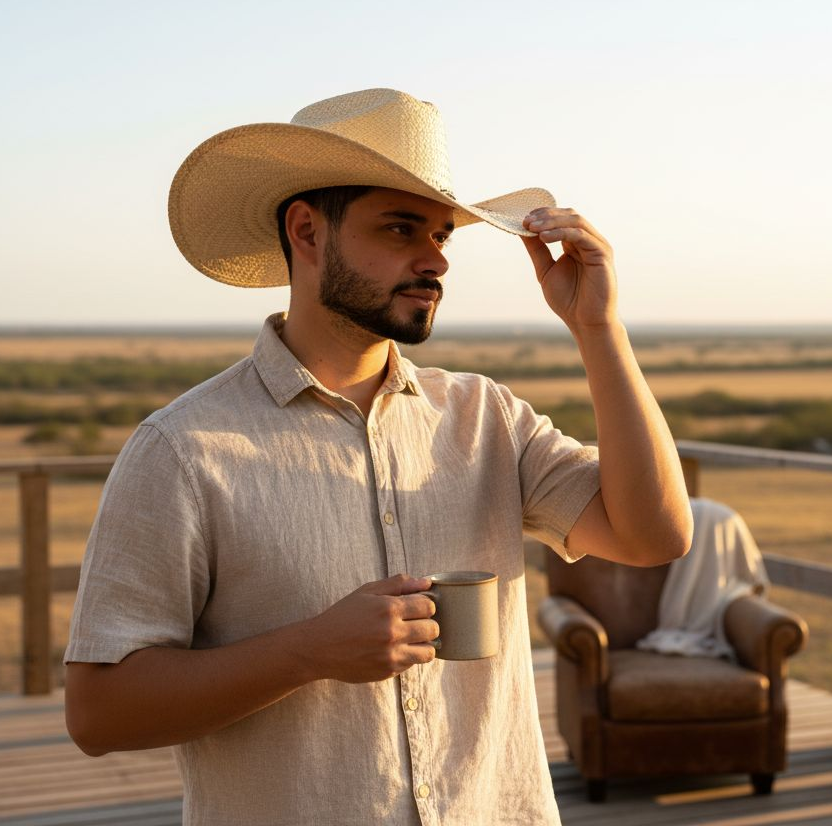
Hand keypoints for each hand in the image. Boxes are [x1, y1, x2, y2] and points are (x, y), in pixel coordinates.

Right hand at [303, 574, 438, 682]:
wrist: (320, 647)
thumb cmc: (343, 616)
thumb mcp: (367, 592)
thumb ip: (398, 584)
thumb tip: (425, 583)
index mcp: (388, 608)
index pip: (428, 606)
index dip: (426, 605)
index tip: (418, 607)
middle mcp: (393, 632)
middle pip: (433, 628)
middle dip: (427, 623)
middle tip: (415, 622)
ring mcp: (391, 654)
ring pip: (429, 651)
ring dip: (424, 643)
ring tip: (412, 638)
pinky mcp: (388, 671)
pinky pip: (412, 664)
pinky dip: (409, 656)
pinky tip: (395, 649)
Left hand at [521, 207, 617, 329]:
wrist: (585, 322)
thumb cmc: (568, 300)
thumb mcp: (546, 270)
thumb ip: (537, 250)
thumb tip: (523, 230)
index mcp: (576, 243)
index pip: (561, 219)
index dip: (543, 215)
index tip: (523, 219)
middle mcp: (588, 241)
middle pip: (569, 215)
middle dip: (546, 215)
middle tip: (526, 221)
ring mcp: (597, 245)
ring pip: (576, 221)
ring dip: (552, 221)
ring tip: (532, 227)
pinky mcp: (602, 253)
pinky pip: (580, 236)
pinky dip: (561, 233)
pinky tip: (544, 237)